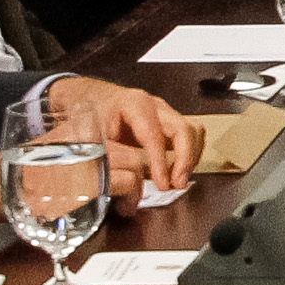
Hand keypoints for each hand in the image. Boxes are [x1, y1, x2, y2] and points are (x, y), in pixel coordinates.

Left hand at [41, 77, 203, 192]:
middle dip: (185, 159)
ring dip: (190, 159)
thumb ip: (105, 155)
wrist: (93, 100)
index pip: (155, 136)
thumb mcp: (91, 135)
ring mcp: (166, 114)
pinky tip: (178, 171)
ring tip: (177, 180)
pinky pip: (191, 137)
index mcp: (135, 104)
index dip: (160, 162)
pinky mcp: (170, 124)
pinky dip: (189, 155)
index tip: (162, 184)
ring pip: (193, 133)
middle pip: (183, 130)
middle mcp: (156, 106)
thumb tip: (117, 180)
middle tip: (177, 183)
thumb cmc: (92, 118)